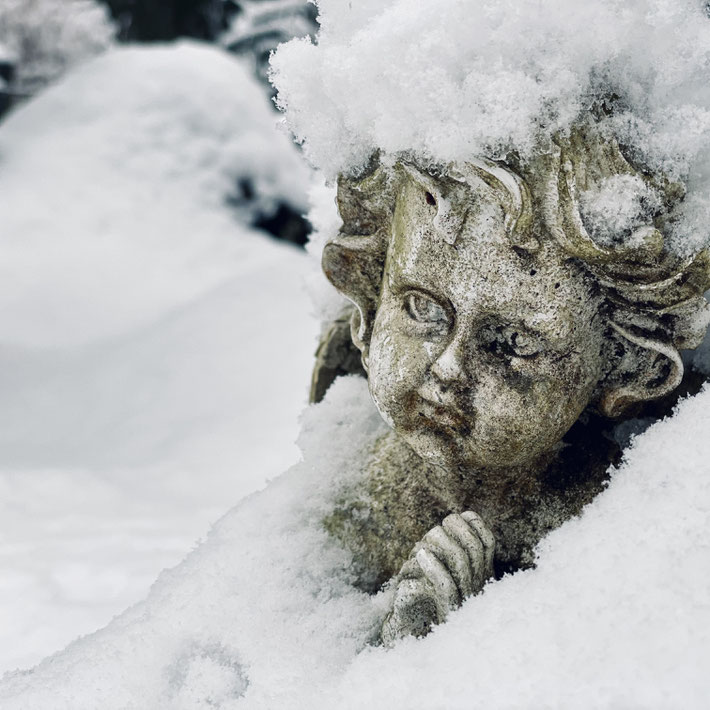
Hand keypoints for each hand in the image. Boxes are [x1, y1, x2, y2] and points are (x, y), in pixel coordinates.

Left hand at [381, 511, 494, 644]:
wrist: (407, 634)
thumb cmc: (420, 594)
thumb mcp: (439, 566)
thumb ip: (450, 547)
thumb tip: (459, 516)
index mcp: (480, 576)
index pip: (488, 543)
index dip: (476, 525)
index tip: (457, 516)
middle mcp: (477, 589)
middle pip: (475, 550)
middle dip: (457, 531)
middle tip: (439, 527)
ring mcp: (464, 602)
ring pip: (463, 564)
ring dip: (443, 545)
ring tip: (426, 539)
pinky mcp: (447, 615)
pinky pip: (447, 587)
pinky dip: (434, 567)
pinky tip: (421, 555)